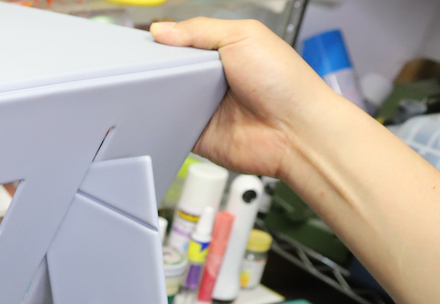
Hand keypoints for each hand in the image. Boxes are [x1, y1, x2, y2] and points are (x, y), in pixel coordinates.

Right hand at [151, 18, 340, 180]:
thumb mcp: (244, 35)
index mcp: (224, 52)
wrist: (294, 131)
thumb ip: (201, 29)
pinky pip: (168, 127)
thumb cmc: (284, 83)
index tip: (149, 42)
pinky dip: (161, 123)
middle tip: (154, 66)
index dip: (167, 42)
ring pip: (165, 99)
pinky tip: (162, 115)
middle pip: (170, 71)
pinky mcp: (196, 135)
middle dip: (160, 68)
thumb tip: (163, 29)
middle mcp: (213, 80)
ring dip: (160, 95)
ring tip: (159, 89)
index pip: (184, 43)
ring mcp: (203, 108)